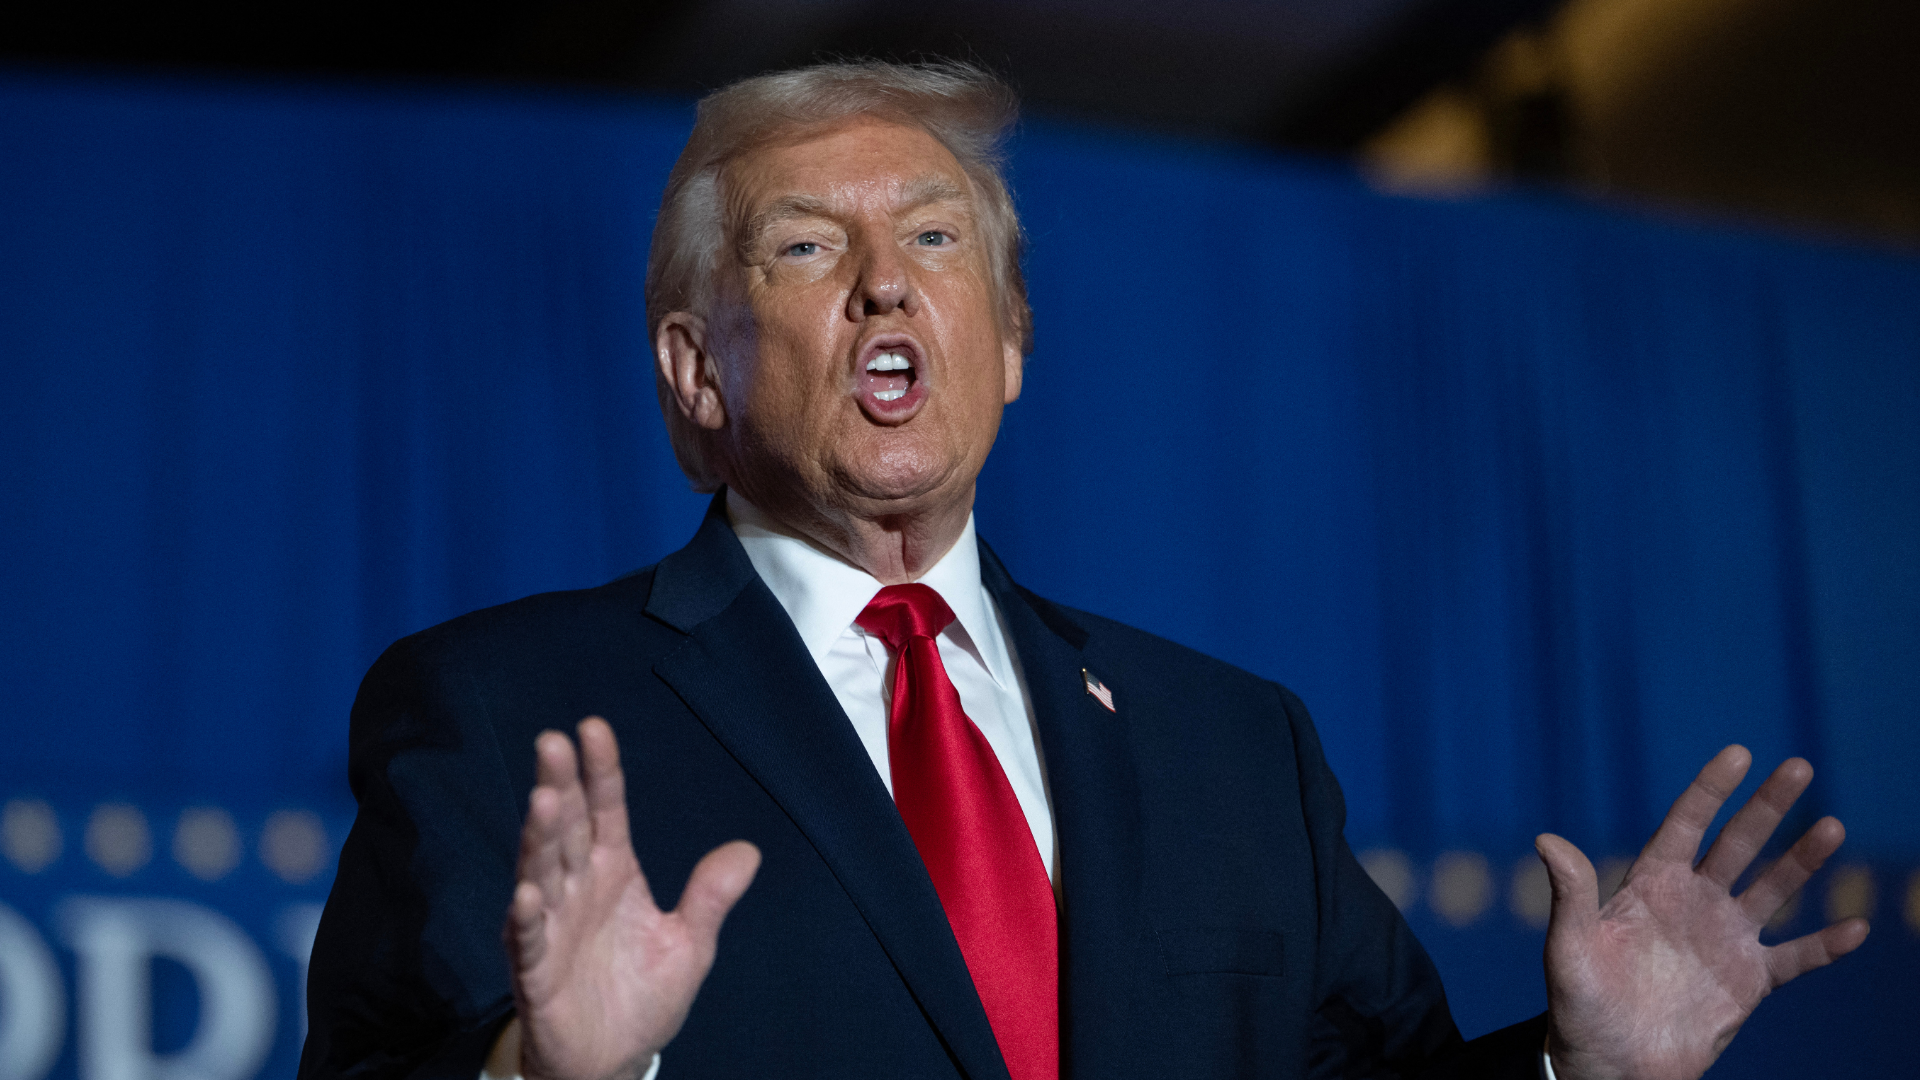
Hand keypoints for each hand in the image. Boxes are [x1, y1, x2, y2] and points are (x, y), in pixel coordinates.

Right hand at [503, 717, 760, 1079]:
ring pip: (542, 872)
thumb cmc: (642, 996)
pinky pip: (530, 939)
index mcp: (614, 873)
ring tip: (543, 800)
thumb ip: (710, 898)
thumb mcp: (689, 945)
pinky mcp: (536, 970)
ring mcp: (552, 927)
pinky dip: (529, 916)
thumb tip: (749, 850)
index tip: (594, 727)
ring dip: (540, 839)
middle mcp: (577, 890)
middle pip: (568, 829)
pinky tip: (531, 893)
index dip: (601, 772)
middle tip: (553, 742)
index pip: (606, 811)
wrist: (611, 1061)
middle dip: (560, 786)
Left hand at [1537, 745, 1867, 1079]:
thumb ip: (1570, 894)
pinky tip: (1855, 928)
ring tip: (1831, 827)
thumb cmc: (1580, 1004)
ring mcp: (1724, 938)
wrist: (1610, 1063)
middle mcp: (1693, 902)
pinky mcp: (1748, 981)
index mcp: (1650, 885)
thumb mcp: (1569, 948)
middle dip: (1767, 807)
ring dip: (1802, 861)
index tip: (1738, 753)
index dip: (1710, 790)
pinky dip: (1824, 945)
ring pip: (1773, 888)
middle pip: (1738, 844)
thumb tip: (1547, 839)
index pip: (1685, 825)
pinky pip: (1795, 958)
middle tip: (1799, 767)